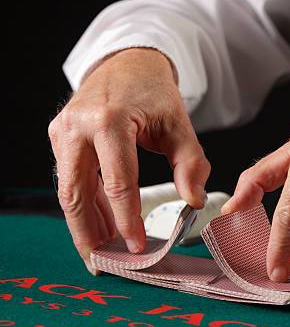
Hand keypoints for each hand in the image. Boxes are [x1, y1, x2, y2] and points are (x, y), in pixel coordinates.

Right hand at [49, 48, 209, 273]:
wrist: (126, 63)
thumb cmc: (154, 93)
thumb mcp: (180, 125)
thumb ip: (191, 164)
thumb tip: (193, 202)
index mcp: (108, 120)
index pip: (117, 181)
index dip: (127, 219)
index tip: (138, 247)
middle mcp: (77, 127)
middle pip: (76, 193)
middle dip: (89, 234)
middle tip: (105, 264)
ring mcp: (63, 132)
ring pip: (69, 191)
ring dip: (85, 225)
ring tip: (104, 252)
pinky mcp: (60, 138)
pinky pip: (72, 180)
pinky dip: (87, 206)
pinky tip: (102, 227)